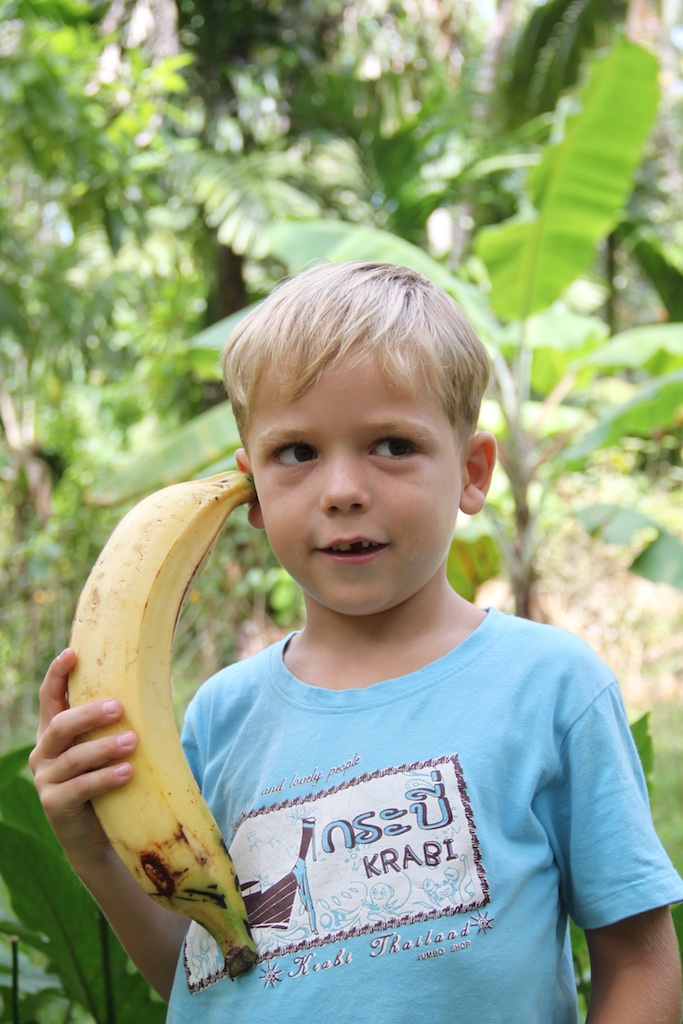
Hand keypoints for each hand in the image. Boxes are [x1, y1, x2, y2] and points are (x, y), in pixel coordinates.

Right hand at [29, 648, 137, 870]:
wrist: (97, 836)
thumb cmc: (108, 780)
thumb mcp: (107, 749)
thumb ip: (114, 724)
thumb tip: (152, 687)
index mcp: (54, 732)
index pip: (49, 697)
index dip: (57, 674)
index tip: (72, 653)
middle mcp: (43, 753)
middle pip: (60, 725)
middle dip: (89, 714)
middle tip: (120, 707)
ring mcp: (46, 780)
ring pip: (73, 758)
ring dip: (104, 747)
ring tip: (133, 741)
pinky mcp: (55, 805)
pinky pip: (80, 788)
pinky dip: (105, 778)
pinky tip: (128, 772)